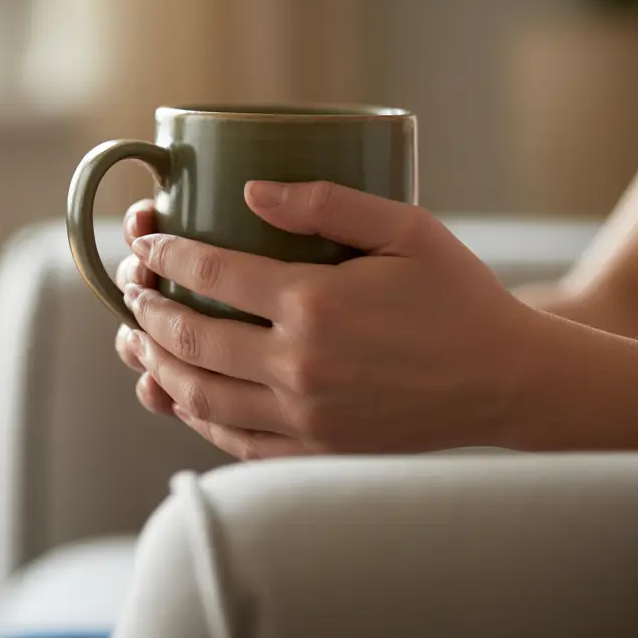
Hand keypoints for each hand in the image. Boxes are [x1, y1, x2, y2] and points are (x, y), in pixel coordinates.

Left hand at [122, 181, 539, 457]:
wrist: (506, 382)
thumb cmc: (459, 296)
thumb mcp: (407, 229)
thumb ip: (327, 203)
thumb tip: (250, 188)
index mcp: (316, 303)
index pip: (211, 272)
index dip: (166, 254)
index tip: (146, 242)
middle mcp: (299, 364)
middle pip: (190, 336)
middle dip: (146, 309)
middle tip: (130, 288)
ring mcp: (304, 415)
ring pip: (199, 394)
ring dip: (155, 365)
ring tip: (133, 343)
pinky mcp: (315, 449)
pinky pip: (233, 440)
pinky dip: (194, 417)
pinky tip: (175, 396)